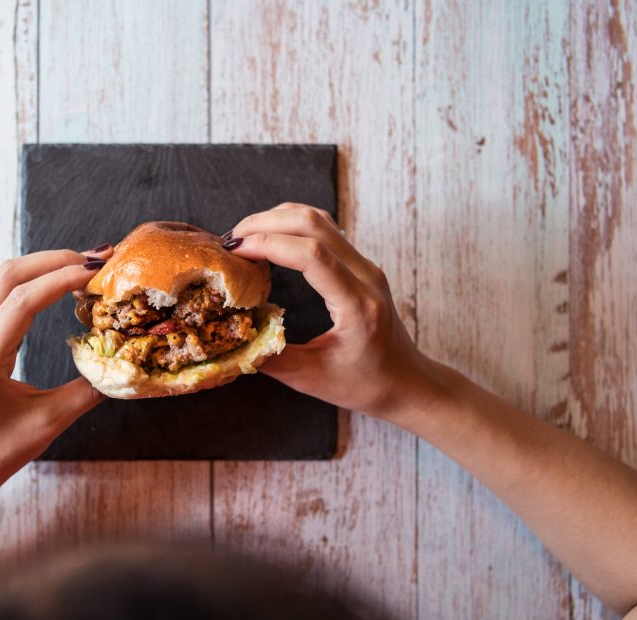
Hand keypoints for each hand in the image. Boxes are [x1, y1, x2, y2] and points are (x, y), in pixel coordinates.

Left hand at [0, 246, 112, 496]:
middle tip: (96, 260)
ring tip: (84, 267)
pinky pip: (3, 295)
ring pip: (4, 280)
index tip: (96, 273)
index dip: (61, 280)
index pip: (22, 302)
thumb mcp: (49, 424)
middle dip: (54, 260)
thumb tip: (123, 365)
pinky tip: (62, 286)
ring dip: (44, 266)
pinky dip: (35, 282)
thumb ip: (87, 391)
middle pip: (8, 276)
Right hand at [227, 203, 442, 424]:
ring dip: (278, 219)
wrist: (407, 381)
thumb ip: (271, 359)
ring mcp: (366, 266)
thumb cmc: (366, 385)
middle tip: (231, 240)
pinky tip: (270, 238)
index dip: (268, 244)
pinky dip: (293, 226)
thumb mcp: (312, 380)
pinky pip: (326, 230)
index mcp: (358, 305)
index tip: (235, 252)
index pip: (311, 255)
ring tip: (245, 236)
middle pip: (313, 224)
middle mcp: (366, 277)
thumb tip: (230, 342)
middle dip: (266, 223)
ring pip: (320, 220)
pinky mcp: (361, 265)